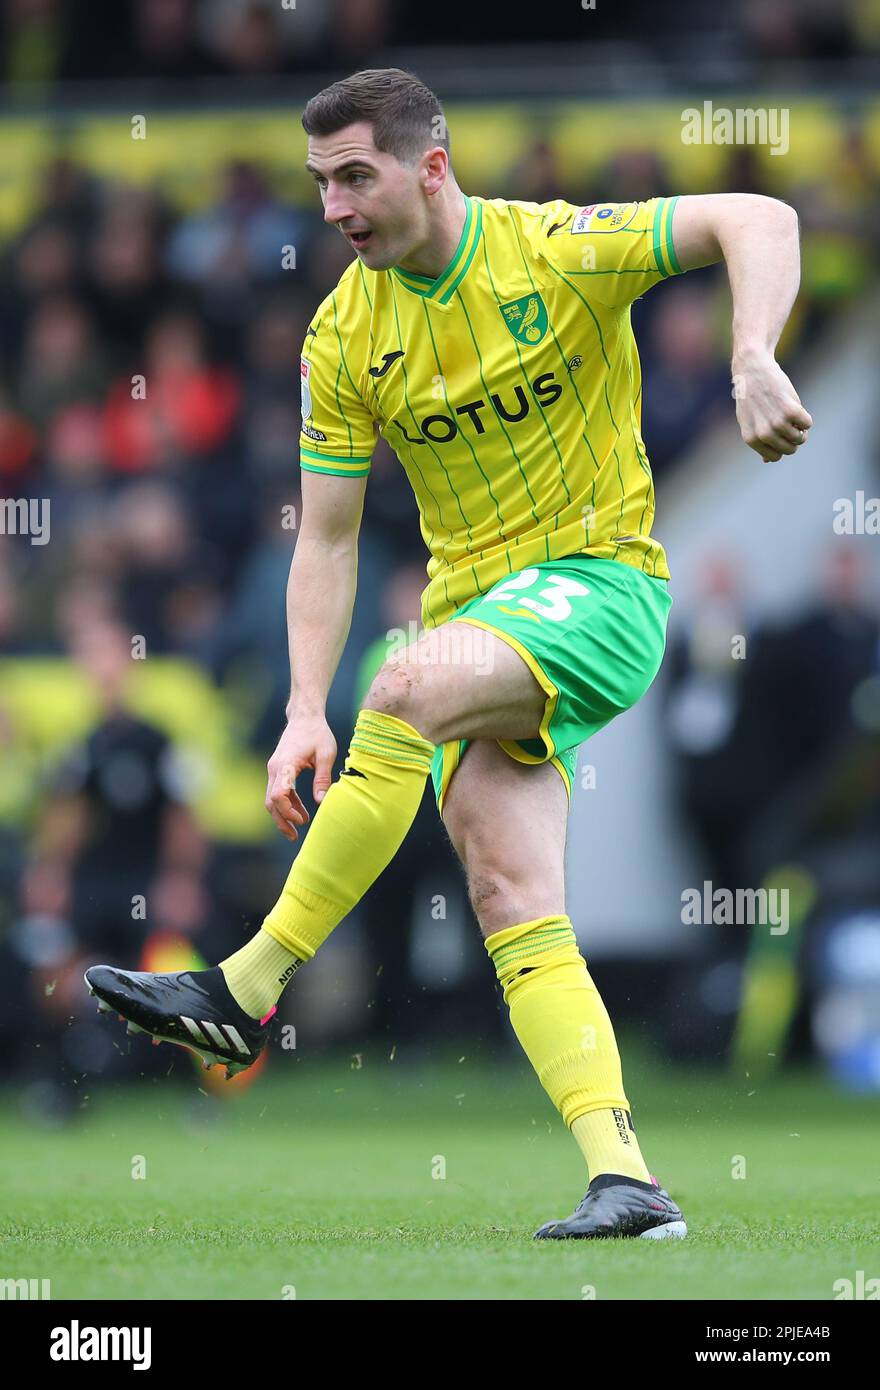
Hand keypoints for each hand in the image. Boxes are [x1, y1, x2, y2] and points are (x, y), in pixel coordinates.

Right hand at [265, 714, 336, 840]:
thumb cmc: (317, 733)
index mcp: (285, 764)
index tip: (301, 820)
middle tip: (294, 836)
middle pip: (271, 801)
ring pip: (272, 798)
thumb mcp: (326, 755)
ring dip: (283, 814)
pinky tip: (300, 812)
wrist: (305, 717)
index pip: (278, 794)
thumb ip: (323, 779)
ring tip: (297, 829)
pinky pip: (278, 791)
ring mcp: (274, 769)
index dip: (287, 811)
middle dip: (281, 820)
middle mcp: (275, 768)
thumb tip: (322, 803)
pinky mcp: (278, 770)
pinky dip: (287, 803)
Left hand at [733, 350, 812, 462]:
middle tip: (791, 424)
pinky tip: (797, 407)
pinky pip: (807, 423)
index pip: (775, 457)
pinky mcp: (790, 410)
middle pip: (789, 449)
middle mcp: (763, 434)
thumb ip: (758, 441)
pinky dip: (806, 417)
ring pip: (800, 438)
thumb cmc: (751, 395)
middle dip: (793, 439)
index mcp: (751, 439)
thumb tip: (767, 461)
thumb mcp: (748, 421)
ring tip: (793, 416)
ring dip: (801, 428)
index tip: (781, 435)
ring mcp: (777, 422)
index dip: (781, 446)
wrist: (752, 369)